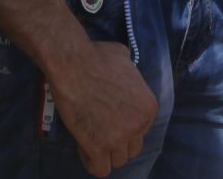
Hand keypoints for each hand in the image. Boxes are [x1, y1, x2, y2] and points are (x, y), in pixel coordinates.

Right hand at [49, 41, 155, 176]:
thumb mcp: (126, 61)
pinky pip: (100, 169)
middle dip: (118, 142)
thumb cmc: (97, 56)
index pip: (142, 130)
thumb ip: (131, 76)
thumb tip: (125, 74)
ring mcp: (119, 137)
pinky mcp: (98, 147)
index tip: (109, 118)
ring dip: (105, 153)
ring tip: (91, 139)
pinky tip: (84, 149)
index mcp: (149, 107)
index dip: (124, 125)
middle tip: (100, 130)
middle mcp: (139, 125)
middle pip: (132, 149)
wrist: (74, 64)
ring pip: (118, 161)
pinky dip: (92, 162)